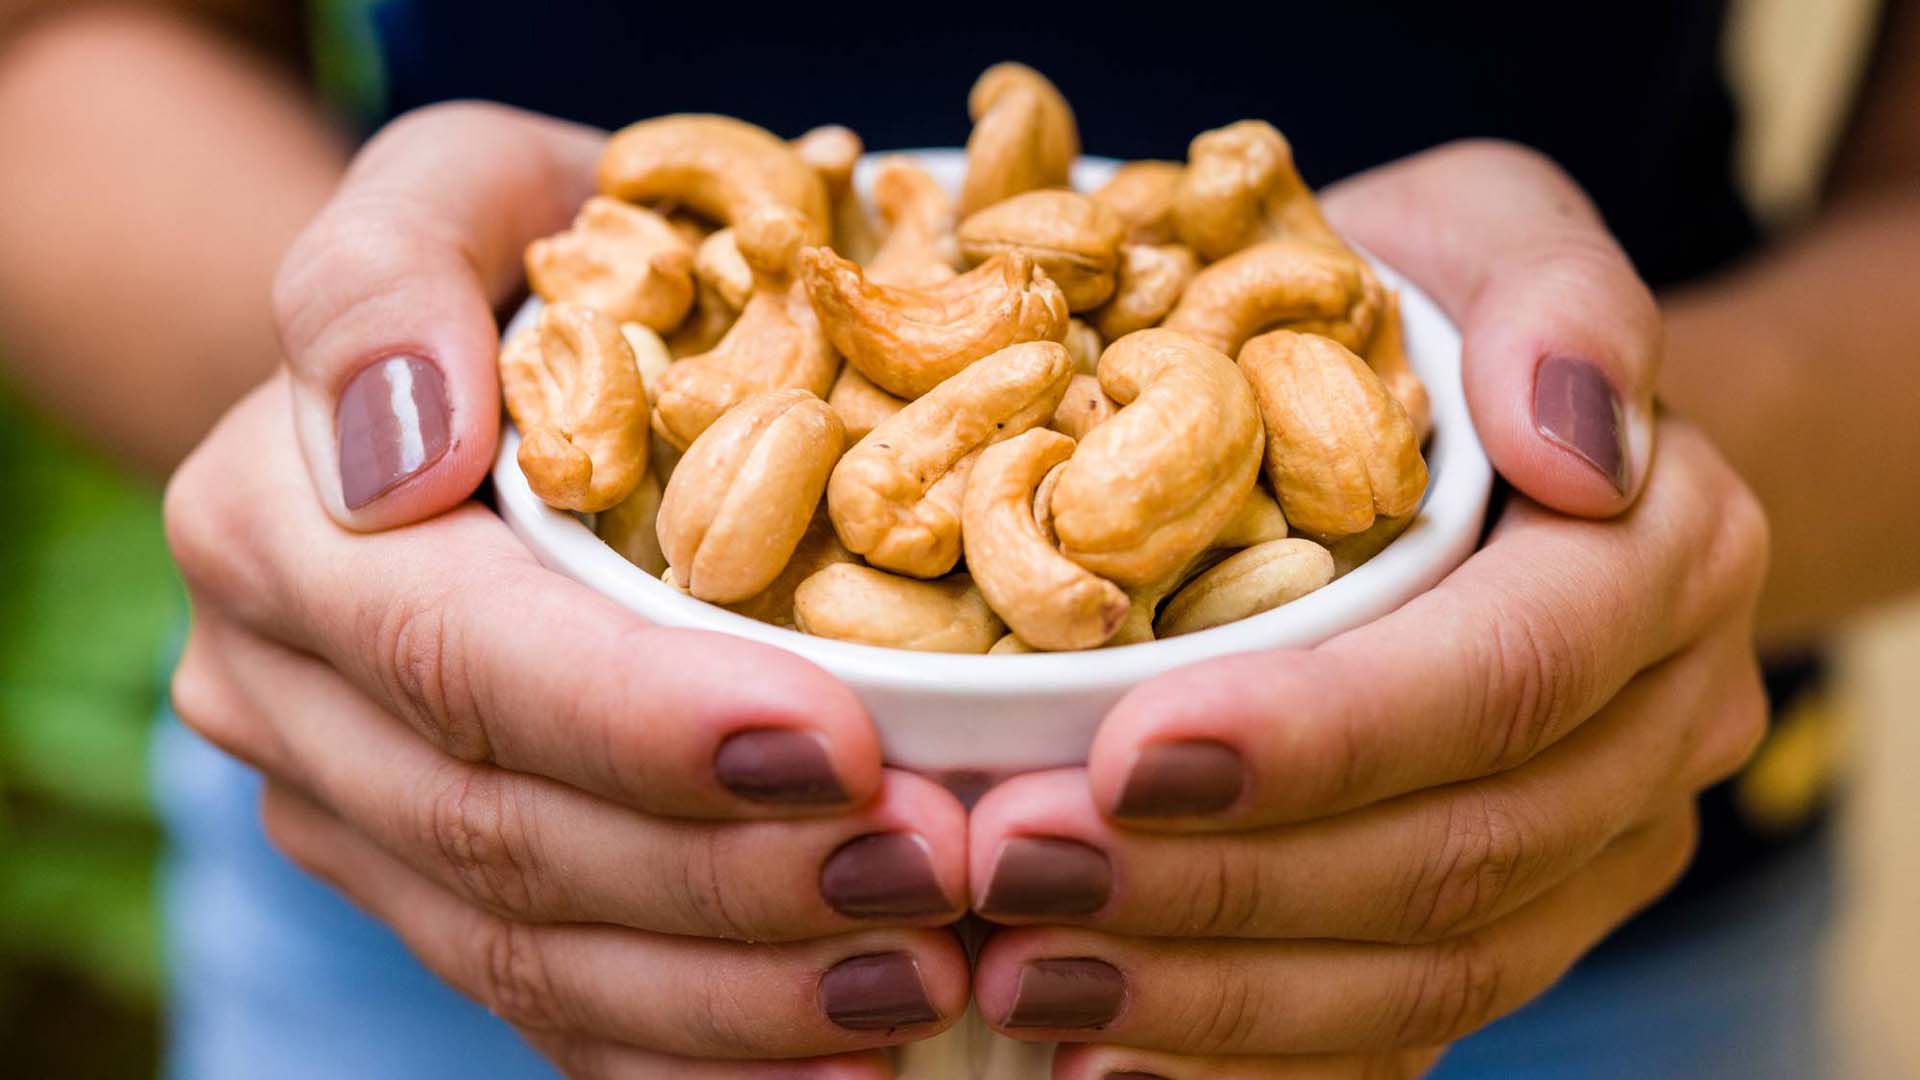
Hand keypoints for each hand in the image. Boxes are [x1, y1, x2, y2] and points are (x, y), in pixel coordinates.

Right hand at [168, 103, 970, 1076]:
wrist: (495, 368)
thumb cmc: (521, 259)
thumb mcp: (460, 193)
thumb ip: (386, 278)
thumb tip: (397, 445)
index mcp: (279, 530)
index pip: (462, 657)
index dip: (646, 721)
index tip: (844, 744)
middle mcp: (290, 697)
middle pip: (507, 834)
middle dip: (734, 879)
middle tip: (939, 876)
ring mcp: (355, 817)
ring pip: (534, 952)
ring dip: (737, 992)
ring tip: (922, 977)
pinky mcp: (434, 893)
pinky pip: (552, 1011)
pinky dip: (697, 1057)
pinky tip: (837, 1062)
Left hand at [964, 142, 1769, 1077]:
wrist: (1470, 429)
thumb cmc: (1439, 314)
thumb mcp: (1489, 233)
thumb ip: (1554, 299)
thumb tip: (1583, 442)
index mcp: (1659, 563)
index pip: (1501, 678)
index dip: (1322, 735)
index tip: (1125, 751)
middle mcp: (1647, 730)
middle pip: (1453, 856)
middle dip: (1220, 885)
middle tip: (1011, 870)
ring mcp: (1585, 851)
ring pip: (1423, 973)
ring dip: (1210, 995)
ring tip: (1018, 968)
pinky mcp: (1505, 921)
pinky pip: (1396, 1033)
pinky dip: (1245, 1058)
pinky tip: (1097, 1050)